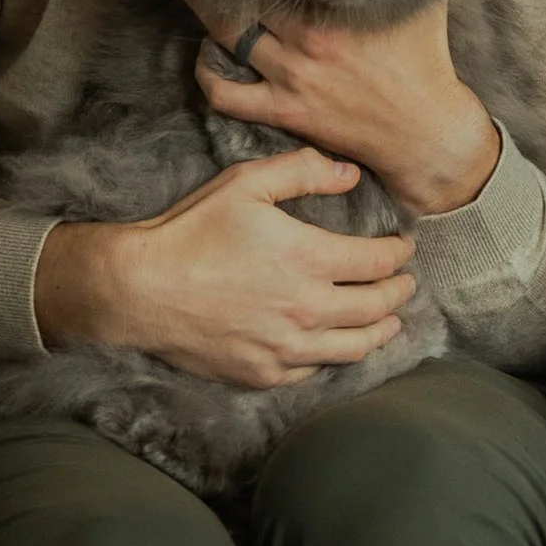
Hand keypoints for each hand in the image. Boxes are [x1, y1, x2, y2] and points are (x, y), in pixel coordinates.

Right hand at [35, 145, 417, 387]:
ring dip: (380, 332)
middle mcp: (309, 309)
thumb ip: (303, 171)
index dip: (399, 254)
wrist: (140, 290)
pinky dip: (333, 356)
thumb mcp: (247, 184)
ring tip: (388, 322)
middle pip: (377, 307)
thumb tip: (350, 172)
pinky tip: (335, 345)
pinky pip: (315, 370)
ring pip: (355, 347)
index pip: (379, 262)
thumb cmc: (192, 232)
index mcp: (311, 258)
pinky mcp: (264, 373)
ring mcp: (288, 348)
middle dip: (399, 292)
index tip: (404, 247)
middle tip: (405, 283)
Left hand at [196, 0, 500, 217]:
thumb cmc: (426, 63)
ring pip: (229, 39)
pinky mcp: (286, 110)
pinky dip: (207, 75)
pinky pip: (227, 95)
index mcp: (335, 12)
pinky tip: (208, 55)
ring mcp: (292, 78)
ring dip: (208, 15)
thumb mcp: (422, 3)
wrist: (425, 130)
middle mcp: (307, 42)